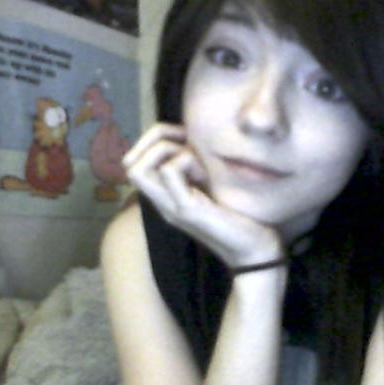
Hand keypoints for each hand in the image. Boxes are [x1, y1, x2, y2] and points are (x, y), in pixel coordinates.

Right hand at [123, 123, 283, 268]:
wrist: (254, 248)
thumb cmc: (239, 214)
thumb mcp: (213, 184)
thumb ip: (198, 166)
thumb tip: (192, 136)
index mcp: (167, 196)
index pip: (136, 160)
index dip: (156, 139)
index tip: (186, 138)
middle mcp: (163, 202)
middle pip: (130, 164)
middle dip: (156, 140)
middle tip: (188, 145)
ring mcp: (171, 207)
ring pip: (137, 169)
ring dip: (167, 151)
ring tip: (196, 162)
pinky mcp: (187, 210)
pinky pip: (169, 171)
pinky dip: (185, 160)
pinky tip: (205, 174)